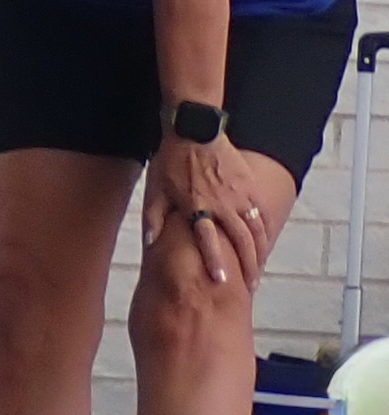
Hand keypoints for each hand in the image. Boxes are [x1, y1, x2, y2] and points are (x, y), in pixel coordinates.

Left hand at [143, 132, 268, 289]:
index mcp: (197, 206)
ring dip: (258, 253)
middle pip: (241, 240)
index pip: (209, 240)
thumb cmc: (170, 160)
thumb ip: (154, 218)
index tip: (222, 281)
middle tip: (250, 286)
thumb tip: (150, 244)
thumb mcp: (155, 189)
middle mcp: (222, 204)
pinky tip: (263, 244)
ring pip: (256, 230)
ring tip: (258, 271)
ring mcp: (239, 195)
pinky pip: (260, 213)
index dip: (216, 261)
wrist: (194, 128)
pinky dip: (263, 232)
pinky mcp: (249, 185)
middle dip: (247, 266)